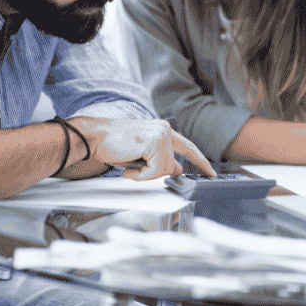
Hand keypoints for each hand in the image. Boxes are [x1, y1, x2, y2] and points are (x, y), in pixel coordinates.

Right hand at [72, 117, 215, 179]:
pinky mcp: (155, 143)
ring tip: (128, 163)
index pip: (187, 147)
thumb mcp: (142, 154)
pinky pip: (154, 172)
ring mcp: (161, 135)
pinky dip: (140, 176)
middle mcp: (165, 129)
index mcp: (163, 129)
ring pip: (163, 170)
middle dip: (152, 173)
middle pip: (171, 166)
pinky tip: (127, 167)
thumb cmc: (113, 145)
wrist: (94, 137)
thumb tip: (177, 169)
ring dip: (143, 174)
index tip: (211, 172)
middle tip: (132, 166)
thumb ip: (160, 159)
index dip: (199, 161)